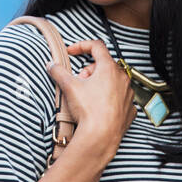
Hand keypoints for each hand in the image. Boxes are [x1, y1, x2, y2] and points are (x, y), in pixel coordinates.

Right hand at [45, 40, 136, 161]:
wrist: (101, 135)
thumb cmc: (89, 110)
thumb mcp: (69, 86)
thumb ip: (58, 72)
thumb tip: (51, 65)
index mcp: (109, 68)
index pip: (97, 46)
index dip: (81, 46)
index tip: (72, 52)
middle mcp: (122, 78)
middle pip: (104, 65)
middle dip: (88, 70)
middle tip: (78, 81)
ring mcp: (128, 94)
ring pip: (112, 81)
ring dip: (98, 83)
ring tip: (86, 96)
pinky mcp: (130, 109)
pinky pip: (118, 97)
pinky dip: (108, 98)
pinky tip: (97, 107)